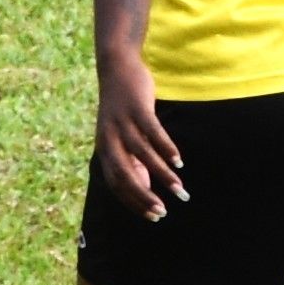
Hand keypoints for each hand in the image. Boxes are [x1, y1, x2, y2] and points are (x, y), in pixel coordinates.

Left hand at [92, 49, 186, 220]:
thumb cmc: (122, 108)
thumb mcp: (122, 136)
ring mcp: (122, 123)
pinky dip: (165, 148)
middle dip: (144, 196)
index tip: (154, 216)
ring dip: (161, 175)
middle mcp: (109, 139)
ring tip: (179, 189)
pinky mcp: (136, 108)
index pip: (117, 184)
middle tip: (164, 211)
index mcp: (104, 149)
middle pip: (124, 175)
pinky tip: (178, 161)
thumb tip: (145, 186)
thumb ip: (131, 160)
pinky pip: (152, 132)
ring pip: (142, 155)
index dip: (134, 202)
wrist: (117, 68)